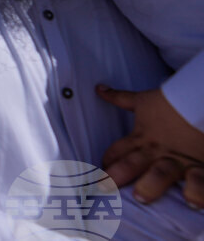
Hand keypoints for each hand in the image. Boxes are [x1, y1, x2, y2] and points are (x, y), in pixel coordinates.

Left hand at [98, 85, 203, 206]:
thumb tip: (99, 89)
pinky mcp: (201, 164)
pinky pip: (201, 180)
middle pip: (132, 164)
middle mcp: (156, 151)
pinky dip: (198, 191)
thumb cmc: (170, 101)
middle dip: (117, 176)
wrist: (198, 99)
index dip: (106, 162)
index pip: (117, 152)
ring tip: (141, 198)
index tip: (98, 172)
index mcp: (141, 137)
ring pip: (161, 174)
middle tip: (104, 187)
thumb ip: (119, 98)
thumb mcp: (142, 100)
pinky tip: (192, 202)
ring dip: (151, 185)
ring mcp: (178, 159)